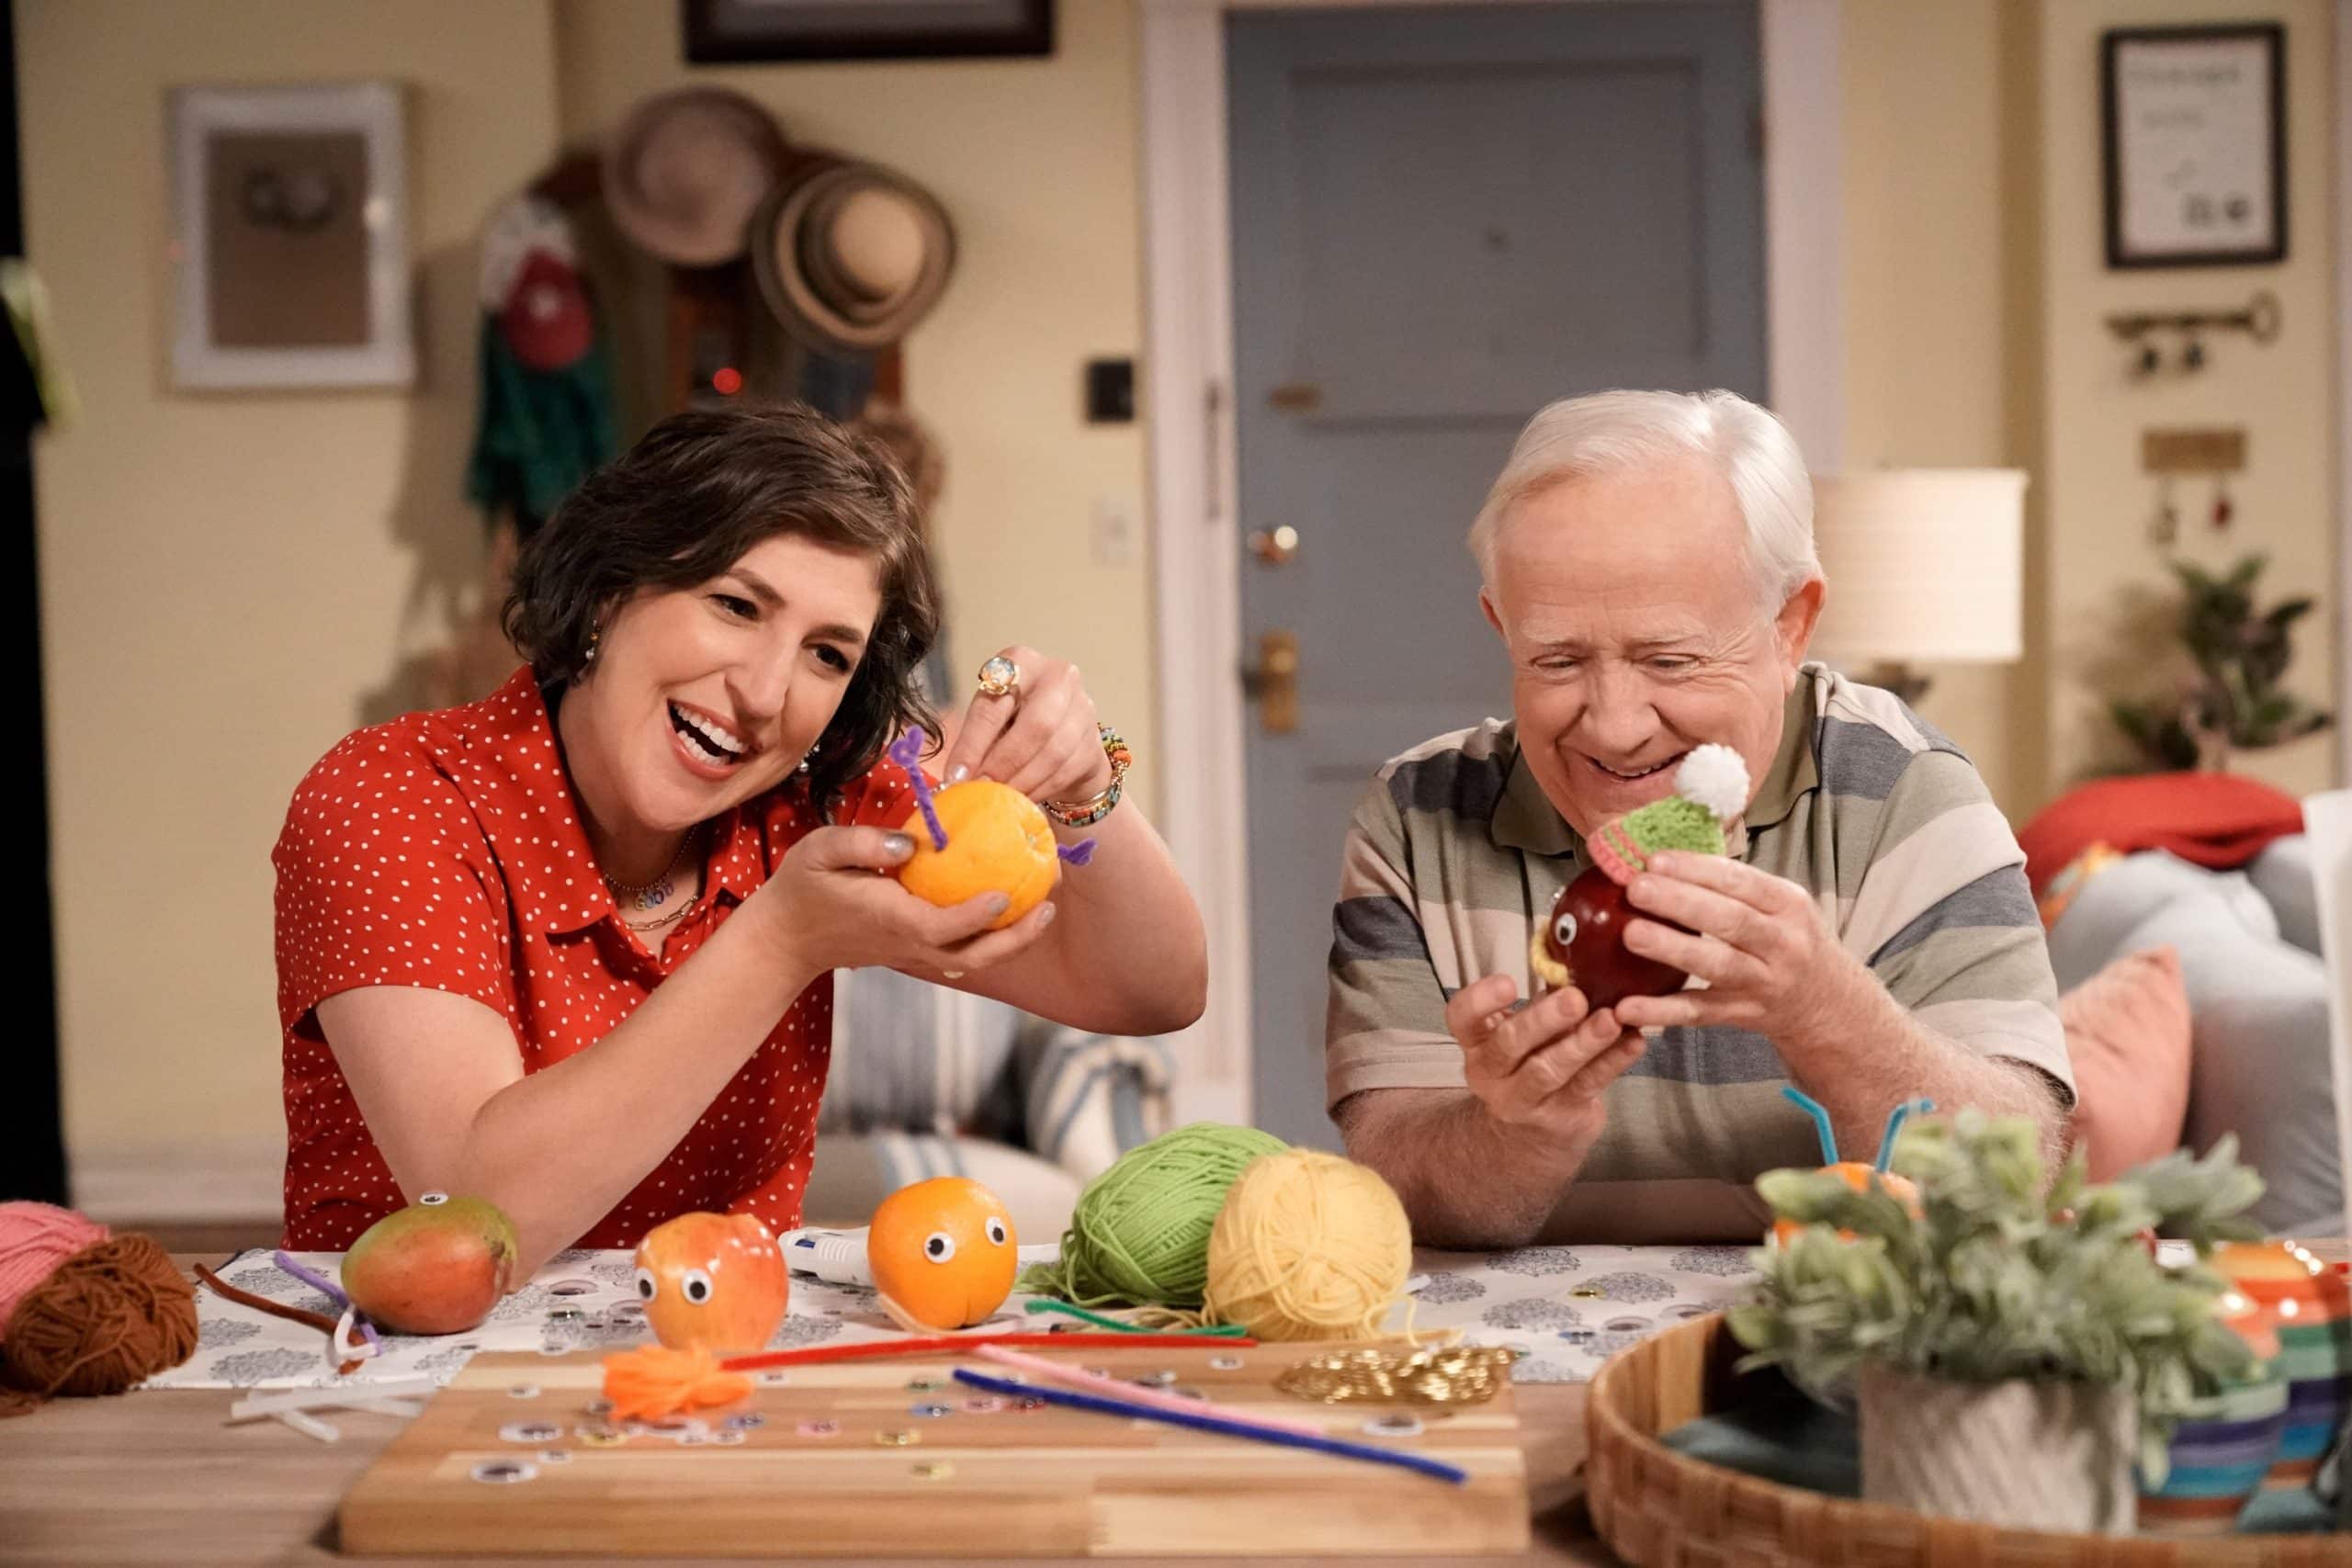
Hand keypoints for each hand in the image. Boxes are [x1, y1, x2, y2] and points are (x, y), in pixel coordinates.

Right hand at [751, 825, 1054, 978]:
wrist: (785, 939)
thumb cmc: (803, 887)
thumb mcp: (821, 850)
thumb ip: (863, 842)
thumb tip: (910, 841)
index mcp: (892, 920)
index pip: (944, 926)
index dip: (977, 914)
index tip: (1006, 892)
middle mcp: (911, 944)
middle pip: (976, 955)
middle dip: (1018, 936)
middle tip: (1051, 904)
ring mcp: (915, 954)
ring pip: (975, 959)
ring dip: (1013, 940)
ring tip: (1044, 906)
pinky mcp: (916, 953)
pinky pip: (963, 951)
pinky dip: (992, 937)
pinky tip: (1010, 908)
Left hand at [937, 646, 1112, 804]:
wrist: (1061, 737)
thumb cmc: (1015, 724)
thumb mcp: (992, 721)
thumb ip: (977, 743)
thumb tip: (958, 780)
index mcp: (1021, 662)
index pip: (994, 704)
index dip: (973, 744)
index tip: (956, 777)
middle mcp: (1058, 676)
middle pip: (1037, 724)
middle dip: (1005, 763)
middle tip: (982, 789)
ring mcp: (1083, 707)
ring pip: (1056, 751)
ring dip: (1024, 781)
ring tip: (1000, 799)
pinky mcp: (1094, 740)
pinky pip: (1068, 771)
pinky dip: (1041, 789)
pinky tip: (1023, 800)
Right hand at [1447, 973, 1644, 1156]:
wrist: (1530, 1135)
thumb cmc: (1530, 1062)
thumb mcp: (1525, 1034)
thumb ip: (1545, 1004)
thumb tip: (1584, 961)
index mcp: (1477, 1042)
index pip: (1463, 1017)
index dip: (1481, 1000)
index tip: (1510, 982)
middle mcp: (1491, 1073)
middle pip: (1509, 1044)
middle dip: (1543, 1020)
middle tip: (1575, 999)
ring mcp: (1522, 1100)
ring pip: (1548, 1070)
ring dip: (1582, 1043)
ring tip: (1611, 1020)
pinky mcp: (1559, 1116)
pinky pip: (1587, 1085)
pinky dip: (1612, 1062)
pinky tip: (1634, 1043)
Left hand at [1612, 851, 1861, 1043]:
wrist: (1829, 1005)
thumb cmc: (1790, 941)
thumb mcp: (1781, 906)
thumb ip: (1735, 886)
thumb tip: (1664, 858)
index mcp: (1789, 904)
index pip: (1741, 881)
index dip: (1697, 869)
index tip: (1654, 859)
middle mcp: (1783, 943)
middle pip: (1730, 920)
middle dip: (1681, 902)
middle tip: (1636, 888)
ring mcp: (1765, 982)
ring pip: (1717, 965)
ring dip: (1673, 949)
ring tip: (1631, 935)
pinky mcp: (1744, 1015)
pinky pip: (1700, 1012)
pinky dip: (1663, 1011)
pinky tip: (1628, 1007)